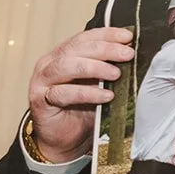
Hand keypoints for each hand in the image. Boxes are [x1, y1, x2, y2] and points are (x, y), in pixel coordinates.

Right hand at [27, 27, 134, 162]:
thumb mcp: (101, 84)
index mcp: (65, 54)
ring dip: (94, 68)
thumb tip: (135, 54)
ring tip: (116, 75)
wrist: (66, 139)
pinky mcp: (39, 100)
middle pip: (76, 48)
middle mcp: (50, 63)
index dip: (107, 34)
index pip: (85, 37)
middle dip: (105, 49)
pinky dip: (87, 93)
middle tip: (127, 54)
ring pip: (66, 66)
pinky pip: (63, 93)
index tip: (128, 37)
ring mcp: (42, 81)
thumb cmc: (84, 108)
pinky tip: (105, 96)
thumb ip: (111, 68)